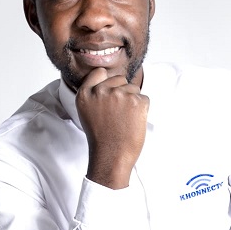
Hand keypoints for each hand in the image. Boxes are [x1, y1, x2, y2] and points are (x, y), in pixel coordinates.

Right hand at [75, 68, 148, 188]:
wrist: (111, 157)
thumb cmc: (101, 137)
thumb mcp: (87, 111)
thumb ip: (94, 93)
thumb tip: (110, 77)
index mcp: (86, 93)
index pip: (100, 72)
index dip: (108, 82)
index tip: (109, 94)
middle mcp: (101, 91)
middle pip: (120, 79)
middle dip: (122, 92)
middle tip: (117, 113)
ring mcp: (119, 95)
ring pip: (134, 88)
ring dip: (133, 101)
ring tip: (124, 119)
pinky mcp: (137, 101)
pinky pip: (144, 98)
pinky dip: (142, 109)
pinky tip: (133, 121)